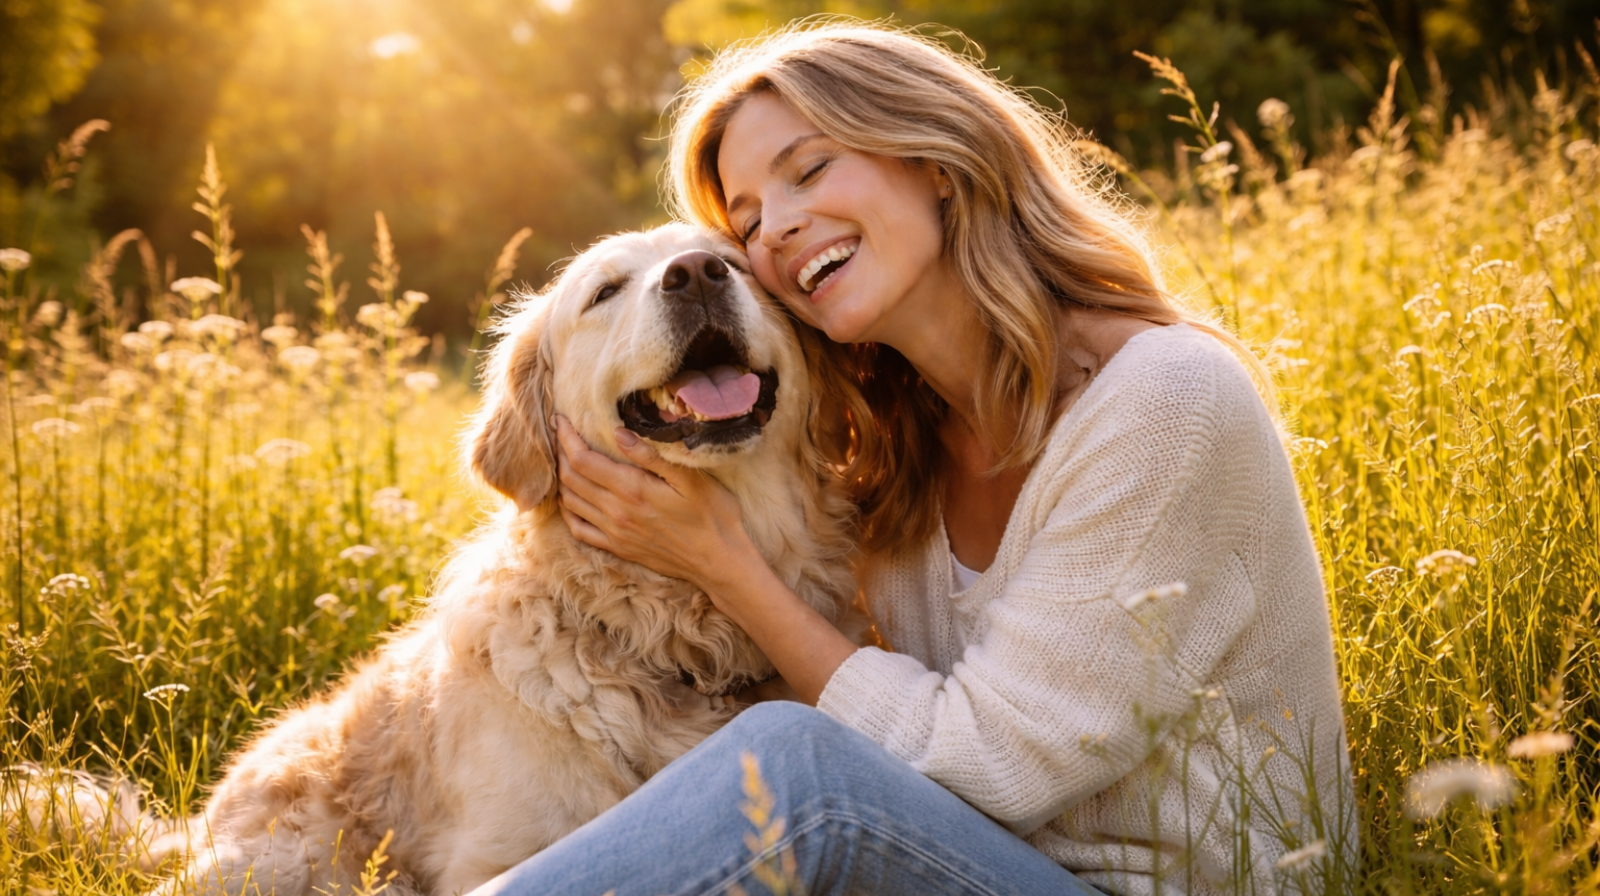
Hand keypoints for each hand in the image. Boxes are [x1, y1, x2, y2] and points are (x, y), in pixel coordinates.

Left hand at [551, 415, 756, 591]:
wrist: (719, 562)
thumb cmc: (713, 514)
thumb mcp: (691, 479)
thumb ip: (651, 456)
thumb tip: (617, 433)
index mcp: (632, 490)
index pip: (582, 460)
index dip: (566, 438)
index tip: (561, 420)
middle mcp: (616, 512)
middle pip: (570, 478)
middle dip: (560, 452)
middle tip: (560, 433)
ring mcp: (614, 533)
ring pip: (570, 502)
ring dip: (561, 478)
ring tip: (564, 459)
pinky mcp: (618, 548)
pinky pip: (579, 529)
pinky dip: (567, 510)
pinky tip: (570, 498)